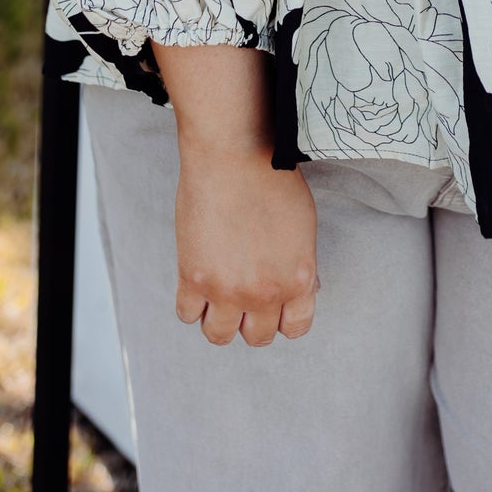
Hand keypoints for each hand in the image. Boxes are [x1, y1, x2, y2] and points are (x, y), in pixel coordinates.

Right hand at [173, 136, 319, 346]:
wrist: (234, 154)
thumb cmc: (271, 178)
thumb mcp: (304, 225)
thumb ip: (301, 264)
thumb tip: (303, 288)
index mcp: (298, 279)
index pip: (295, 328)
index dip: (284, 318)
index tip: (274, 306)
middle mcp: (264, 292)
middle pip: (257, 337)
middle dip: (253, 320)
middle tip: (245, 296)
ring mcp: (226, 289)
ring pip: (219, 335)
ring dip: (220, 319)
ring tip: (219, 295)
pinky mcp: (192, 277)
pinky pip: (187, 314)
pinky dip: (192, 304)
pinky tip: (198, 282)